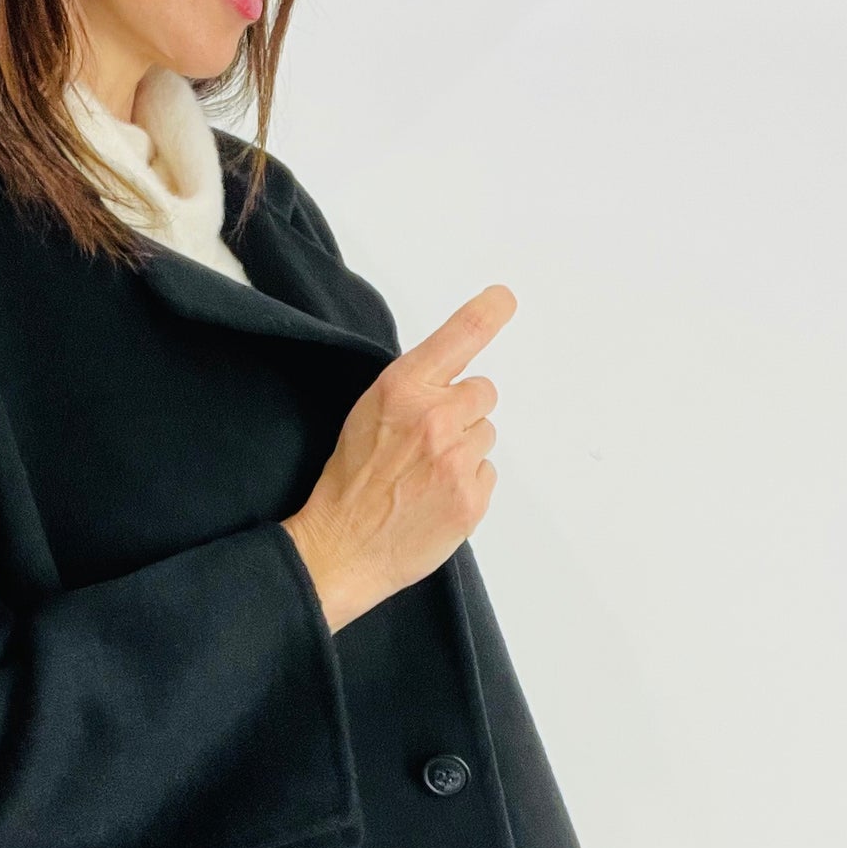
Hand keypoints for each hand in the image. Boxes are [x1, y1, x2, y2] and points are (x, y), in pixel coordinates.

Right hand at [281, 284, 515, 633]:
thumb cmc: (349, 483)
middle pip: (483, 392)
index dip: (487, 312)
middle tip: (428, 442)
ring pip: (487, 436)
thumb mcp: (367, 415)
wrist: (341, 549)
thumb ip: (412, 392)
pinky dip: (468, 485)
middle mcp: (435, 417)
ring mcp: (456, 459)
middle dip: (464, 412)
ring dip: (465, 451)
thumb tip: (452, 380)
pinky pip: (488, 474)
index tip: (505, 298)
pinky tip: (435, 499)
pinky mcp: (471, 498)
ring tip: (427, 476)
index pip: (459, 337)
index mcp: (402, 389)